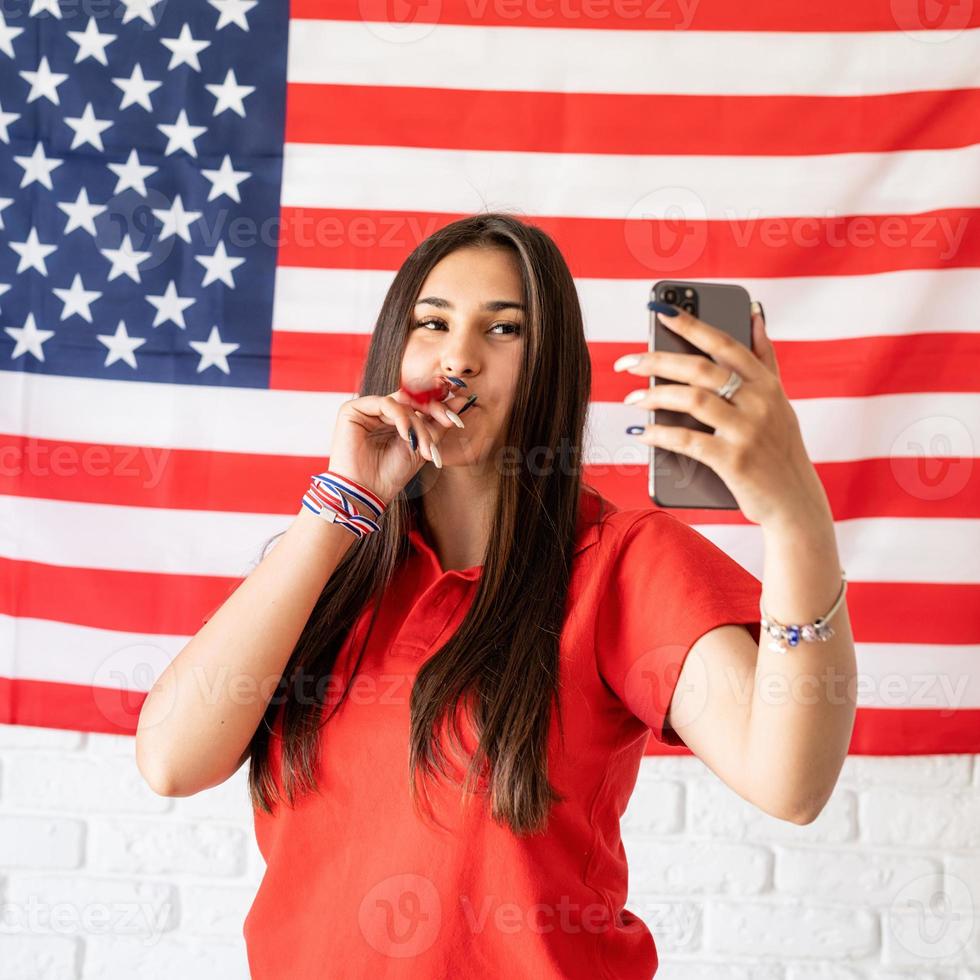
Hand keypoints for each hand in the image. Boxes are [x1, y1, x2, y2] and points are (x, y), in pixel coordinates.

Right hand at [328, 379, 469, 505]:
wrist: (366, 493)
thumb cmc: (391, 475)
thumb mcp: (423, 447)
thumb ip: (440, 424)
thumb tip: (463, 400)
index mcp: (394, 419)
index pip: (420, 404)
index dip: (440, 408)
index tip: (458, 419)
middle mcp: (380, 412)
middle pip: (413, 398)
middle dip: (434, 410)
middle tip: (449, 422)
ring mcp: (366, 409)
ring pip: (402, 403)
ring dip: (418, 424)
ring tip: (423, 446)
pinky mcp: (352, 410)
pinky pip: (384, 403)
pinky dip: (400, 418)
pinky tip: (406, 435)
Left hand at [614, 303, 831, 527]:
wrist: (795, 503)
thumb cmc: (780, 449)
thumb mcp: (780, 400)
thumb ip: (765, 358)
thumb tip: (754, 314)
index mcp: (767, 383)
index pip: (725, 343)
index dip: (692, 324)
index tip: (661, 310)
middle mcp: (760, 402)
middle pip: (700, 369)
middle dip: (657, 360)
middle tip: (626, 362)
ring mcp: (748, 431)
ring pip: (692, 400)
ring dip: (654, 396)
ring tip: (630, 397)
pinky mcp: (734, 461)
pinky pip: (687, 441)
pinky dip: (659, 434)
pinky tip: (641, 432)